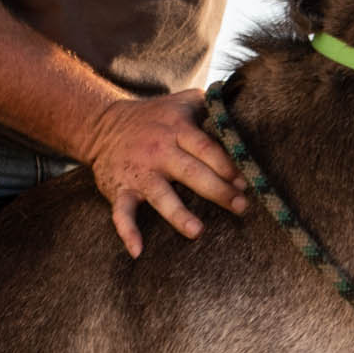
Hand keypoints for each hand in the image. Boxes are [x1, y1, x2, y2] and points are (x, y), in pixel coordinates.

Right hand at [80, 89, 245, 258]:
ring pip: (160, 195)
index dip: (226, 165)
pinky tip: (138, 251)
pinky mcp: (119, 189)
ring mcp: (139, 172)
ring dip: (178, 214)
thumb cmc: (155, 117)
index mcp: (177, 129)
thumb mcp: (184, 101)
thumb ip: (214, 104)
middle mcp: (159, 151)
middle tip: (241, 207)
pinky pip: (122, 213)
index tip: (245, 182)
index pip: (206, 148)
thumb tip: (250, 108)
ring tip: (197, 232)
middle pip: (191, 172)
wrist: (103, 124)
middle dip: (217, 190)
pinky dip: (127, 231)